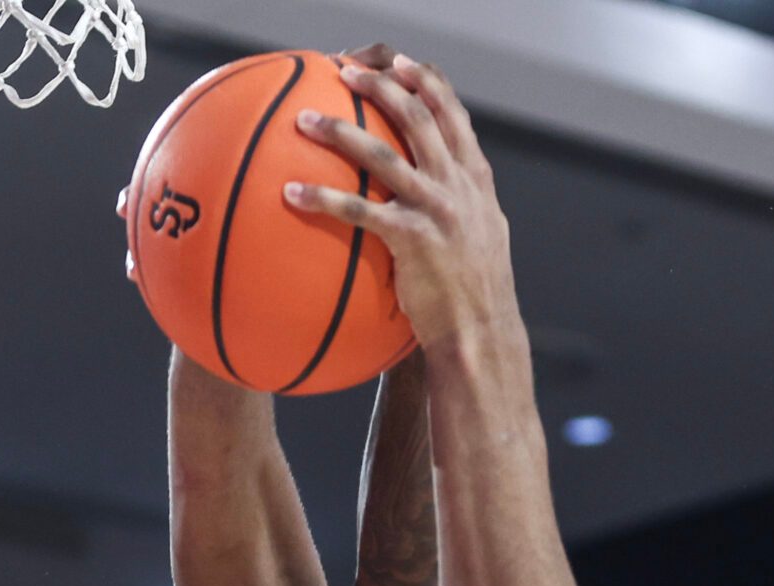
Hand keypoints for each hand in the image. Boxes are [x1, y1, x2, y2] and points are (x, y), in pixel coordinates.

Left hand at [286, 53, 519, 350]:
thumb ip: (461, 202)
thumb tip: (435, 187)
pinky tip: (291, 192)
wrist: (480, 333)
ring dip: (339, 131)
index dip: (427, 82)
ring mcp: (437, 210)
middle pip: (418, 117)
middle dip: (380, 87)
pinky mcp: (412, 240)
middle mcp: (459, 186)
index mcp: (476, 179)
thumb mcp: (482, 234)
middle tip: (345, 74)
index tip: (401, 64)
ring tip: (304, 120)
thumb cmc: (473, 292)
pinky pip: (358, 210)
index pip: (454, 114)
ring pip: (383, 154)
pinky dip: (322, 197)